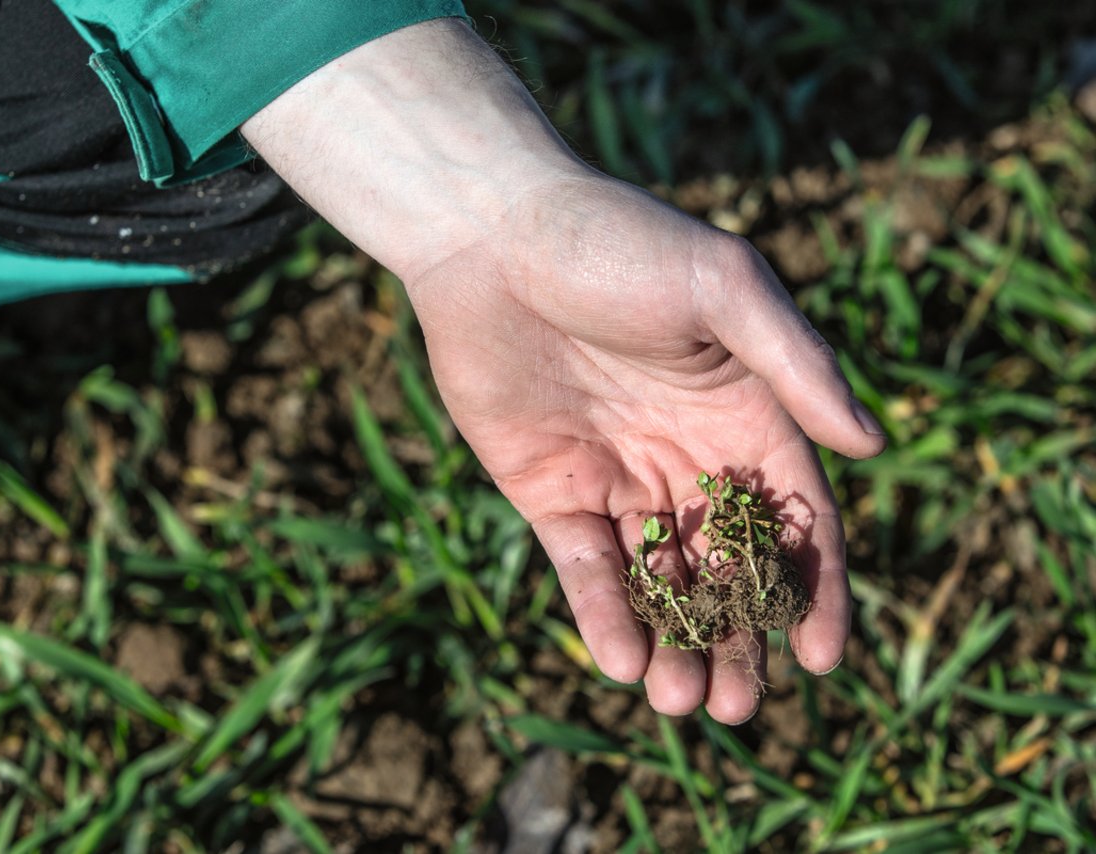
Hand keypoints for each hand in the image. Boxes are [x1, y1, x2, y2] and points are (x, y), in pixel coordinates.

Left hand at [405, 173, 885, 721]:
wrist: (489, 235)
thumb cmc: (616, 243)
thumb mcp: (722, 288)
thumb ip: (795, 365)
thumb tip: (872, 445)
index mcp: (746, 414)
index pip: (796, 518)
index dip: (815, 588)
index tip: (821, 657)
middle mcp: (687, 456)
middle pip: (730, 569)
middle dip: (740, 638)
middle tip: (741, 706)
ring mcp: (618, 479)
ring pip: (660, 582)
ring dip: (676, 643)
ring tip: (683, 702)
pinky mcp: (550, 492)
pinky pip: (584, 567)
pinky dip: (603, 615)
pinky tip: (620, 662)